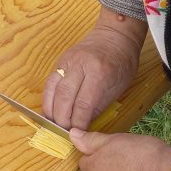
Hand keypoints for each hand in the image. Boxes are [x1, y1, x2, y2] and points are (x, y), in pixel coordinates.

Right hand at [43, 8, 145, 129]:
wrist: (114, 35)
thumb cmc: (122, 63)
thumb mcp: (117, 87)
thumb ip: (98, 105)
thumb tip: (81, 125)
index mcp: (99, 73)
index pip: (83, 104)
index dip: (78, 122)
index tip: (78, 134)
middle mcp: (80, 65)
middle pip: (64, 97)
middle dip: (62, 119)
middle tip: (64, 133)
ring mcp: (68, 61)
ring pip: (53, 89)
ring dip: (51, 110)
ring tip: (54, 124)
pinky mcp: (60, 60)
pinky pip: (50, 82)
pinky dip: (48, 98)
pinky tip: (50, 110)